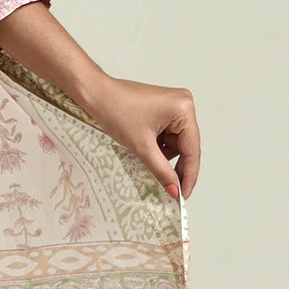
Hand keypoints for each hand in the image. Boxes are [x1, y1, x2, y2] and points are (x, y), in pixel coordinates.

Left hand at [82, 75, 199, 200]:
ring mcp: (174, 106)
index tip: (184, 195)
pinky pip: (167, 134)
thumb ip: (161, 170)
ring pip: (175, 142)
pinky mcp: (163, 109)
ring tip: (145, 156)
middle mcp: (184, 104)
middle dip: (175, 165)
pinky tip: (144, 147)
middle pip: (185, 146)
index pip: (192, 149)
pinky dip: (157, 146)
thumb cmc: (114, 110)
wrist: (95, 94)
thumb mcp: (141, 146)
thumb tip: (175, 190)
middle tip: (170, 188)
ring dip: (163, 154)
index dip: (189, 175)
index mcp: (184, 108)